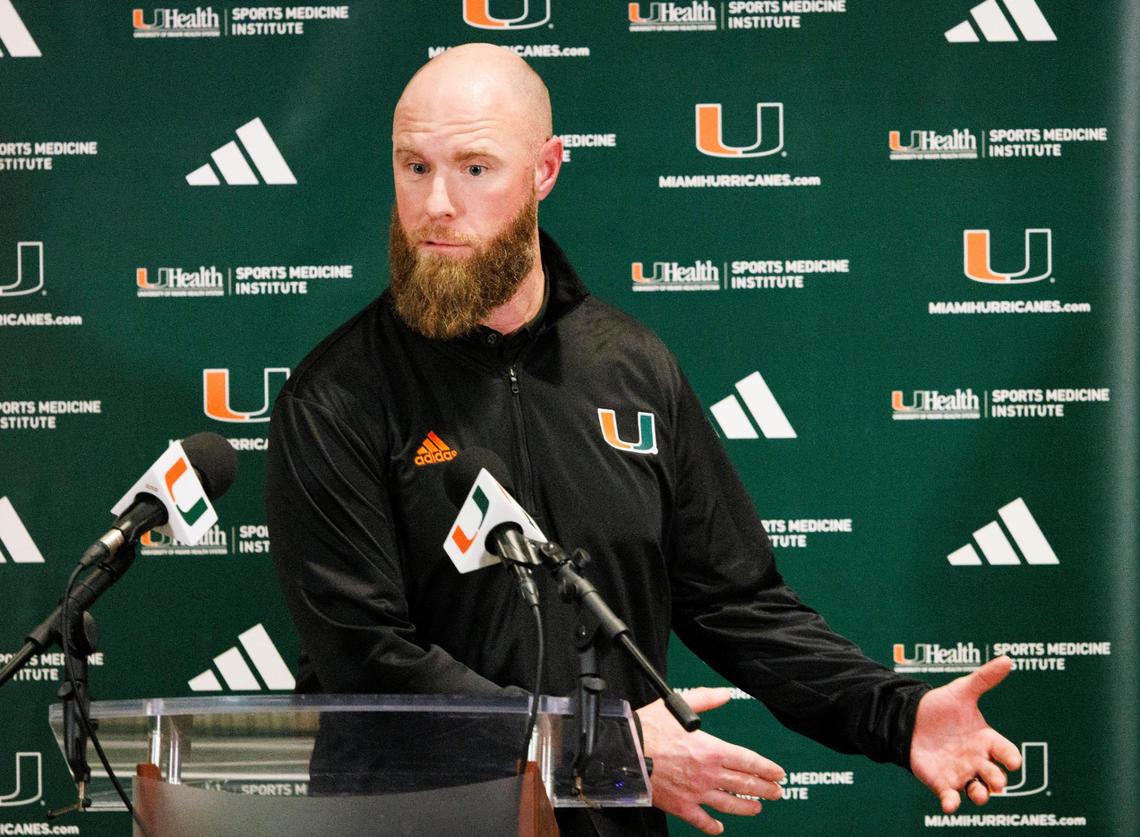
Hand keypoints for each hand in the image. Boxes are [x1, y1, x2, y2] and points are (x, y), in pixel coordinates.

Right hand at [636, 687, 783, 834]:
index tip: (778, 773)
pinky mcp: (681, 806)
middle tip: (776, 792)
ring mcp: (696, 793)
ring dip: (746, 807)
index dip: (767, 769)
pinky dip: (712, 826)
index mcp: (711, 750)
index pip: (748, 761)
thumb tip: (724, 694)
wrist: (623, 752)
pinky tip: (719, 827)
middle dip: (764, 789)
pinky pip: (701, 820)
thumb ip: (706, 699)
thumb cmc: (648, 729)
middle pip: (744, 784)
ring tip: (757, 808)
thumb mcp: (678, 706)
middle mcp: (708, 774)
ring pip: (729, 804)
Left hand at [910, 656, 1021, 812]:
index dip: (1011, 757)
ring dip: (980, 795)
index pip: (1005, 751)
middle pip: (994, 774)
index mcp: (986, 739)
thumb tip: (1007, 659)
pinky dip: (951, 802)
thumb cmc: (941, 707)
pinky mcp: (941, 781)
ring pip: (976, 790)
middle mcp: (977, 760)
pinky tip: (950, 804)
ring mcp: (960, 772)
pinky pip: (950, 796)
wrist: (910, 718)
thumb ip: (984, 678)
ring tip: (979, 794)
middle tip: (996, 780)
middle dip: (997, 779)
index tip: (1014, 761)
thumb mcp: (962, 691)